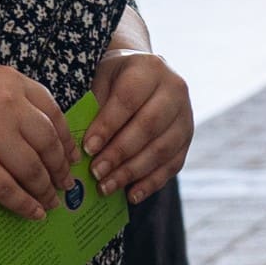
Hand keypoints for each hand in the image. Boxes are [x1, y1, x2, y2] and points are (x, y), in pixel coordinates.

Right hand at [0, 64, 72, 219]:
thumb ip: (13, 98)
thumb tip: (47, 131)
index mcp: (11, 81)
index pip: (52, 112)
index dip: (65, 139)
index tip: (72, 155)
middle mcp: (8, 104)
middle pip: (48, 142)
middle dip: (60, 167)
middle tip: (65, 181)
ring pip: (32, 168)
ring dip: (46, 189)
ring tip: (52, 200)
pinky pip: (9, 189)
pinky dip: (25, 204)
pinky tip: (35, 212)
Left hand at [87, 45, 193, 197]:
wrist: (144, 75)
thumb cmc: (114, 81)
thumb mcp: (100, 82)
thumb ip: (93, 110)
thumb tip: (76, 150)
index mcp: (149, 69)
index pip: (128, 100)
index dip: (108, 126)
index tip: (87, 149)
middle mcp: (175, 89)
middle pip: (149, 126)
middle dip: (120, 153)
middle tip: (96, 172)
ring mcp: (186, 114)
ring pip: (163, 148)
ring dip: (133, 171)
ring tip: (106, 187)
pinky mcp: (188, 137)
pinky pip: (173, 163)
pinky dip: (152, 182)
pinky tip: (131, 195)